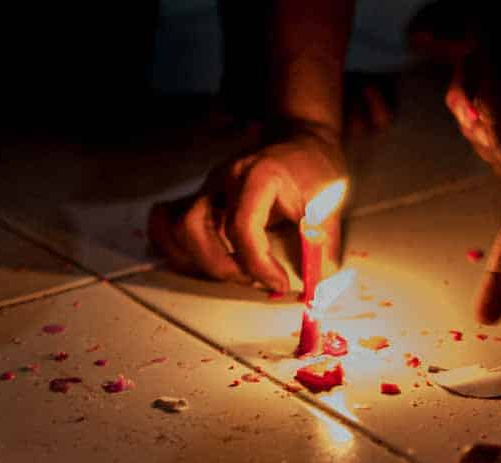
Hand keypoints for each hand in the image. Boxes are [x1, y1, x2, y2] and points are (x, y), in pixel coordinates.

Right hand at [148, 122, 347, 292]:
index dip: (258, 264)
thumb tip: (318, 284)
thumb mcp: (329, 201)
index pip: (242, 226)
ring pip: (176, 226)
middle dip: (220, 265)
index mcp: (256, 175)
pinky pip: (171, 223)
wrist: (300, 138)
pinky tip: (208, 263)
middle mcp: (224, 179)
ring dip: (199, 259)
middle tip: (253, 281)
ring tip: (235, 273)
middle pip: (194, 225)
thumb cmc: (314, 166)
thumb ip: (323, 242)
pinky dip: (181, 249)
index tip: (279, 284)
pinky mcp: (204, 198)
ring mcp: (209, 187)